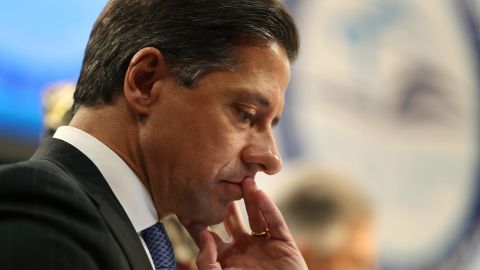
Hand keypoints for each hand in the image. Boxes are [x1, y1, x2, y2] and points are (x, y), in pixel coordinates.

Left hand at [180, 177, 307, 269]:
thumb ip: (207, 261)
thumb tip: (204, 234)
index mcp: (226, 257)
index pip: (209, 234)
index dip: (199, 219)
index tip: (188, 201)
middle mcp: (243, 248)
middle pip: (232, 219)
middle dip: (226, 202)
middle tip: (219, 182)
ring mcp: (263, 244)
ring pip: (255, 216)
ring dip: (249, 198)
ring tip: (243, 180)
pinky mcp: (283, 242)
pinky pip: (275, 221)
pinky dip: (268, 207)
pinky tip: (260, 193)